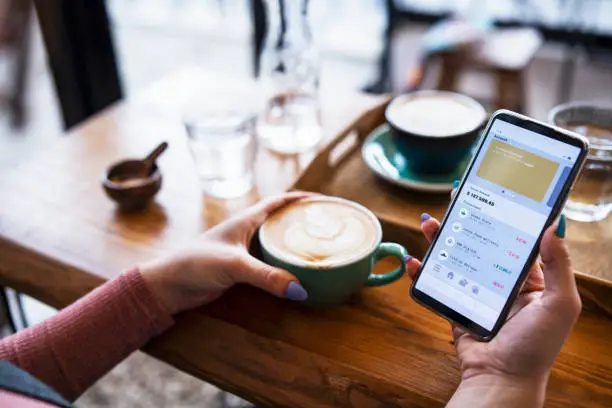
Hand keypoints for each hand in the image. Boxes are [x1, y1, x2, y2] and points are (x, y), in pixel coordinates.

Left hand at [140, 192, 311, 314]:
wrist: (169, 285)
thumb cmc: (196, 264)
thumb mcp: (235, 266)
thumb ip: (267, 276)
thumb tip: (300, 289)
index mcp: (246, 221)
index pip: (279, 202)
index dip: (301, 198)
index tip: (324, 201)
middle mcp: (247, 232)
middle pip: (281, 221)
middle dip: (303, 222)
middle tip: (327, 228)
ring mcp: (244, 251)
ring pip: (276, 244)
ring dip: (294, 245)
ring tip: (319, 250)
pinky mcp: (241, 269)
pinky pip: (270, 263)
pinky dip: (284, 266)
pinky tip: (296, 274)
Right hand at [406, 197, 580, 404]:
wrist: (501, 379)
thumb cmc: (536, 347)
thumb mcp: (559, 304)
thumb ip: (558, 266)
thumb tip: (552, 227)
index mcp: (528, 279)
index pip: (513, 238)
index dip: (501, 214)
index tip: (491, 192)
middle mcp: (499, 283)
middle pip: (479, 242)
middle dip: (465, 219)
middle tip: (455, 197)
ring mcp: (474, 294)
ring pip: (454, 258)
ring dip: (439, 239)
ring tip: (427, 223)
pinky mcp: (454, 307)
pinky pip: (435, 284)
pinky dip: (421, 272)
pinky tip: (413, 261)